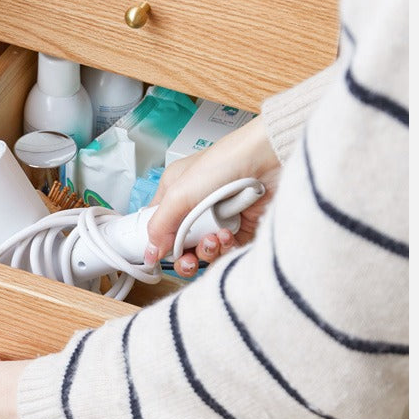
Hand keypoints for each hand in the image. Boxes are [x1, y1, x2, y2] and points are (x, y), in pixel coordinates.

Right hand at [145, 116, 280, 277]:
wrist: (268, 159)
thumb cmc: (225, 162)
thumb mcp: (179, 193)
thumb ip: (159, 225)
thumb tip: (150, 252)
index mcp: (176, 193)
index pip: (159, 226)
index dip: (158, 243)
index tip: (158, 256)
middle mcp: (195, 207)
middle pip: (181, 246)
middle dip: (184, 256)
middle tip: (188, 259)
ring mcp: (218, 220)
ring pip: (203, 252)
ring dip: (207, 251)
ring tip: (214, 239)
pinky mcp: (240, 230)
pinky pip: (226, 252)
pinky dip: (225, 249)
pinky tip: (228, 235)